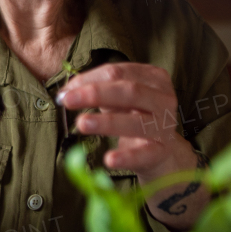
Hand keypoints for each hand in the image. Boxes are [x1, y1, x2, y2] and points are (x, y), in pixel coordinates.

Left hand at [56, 62, 205, 226]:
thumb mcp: (117, 99)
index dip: (89, 79)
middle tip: (68, 101)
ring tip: (82, 124)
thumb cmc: (133, 116)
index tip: (65, 91)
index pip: (118, 72)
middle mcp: (164, 99)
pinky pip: (143, 154)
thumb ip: (95, 90)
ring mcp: (165, 126)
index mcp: (154, 78)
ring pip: (136, 122)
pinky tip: (109, 159)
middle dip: (95, 94)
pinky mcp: (162, 152)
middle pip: (129, 91)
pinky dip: (126, 157)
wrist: (158, 150)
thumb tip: (66, 92)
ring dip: (107, 122)